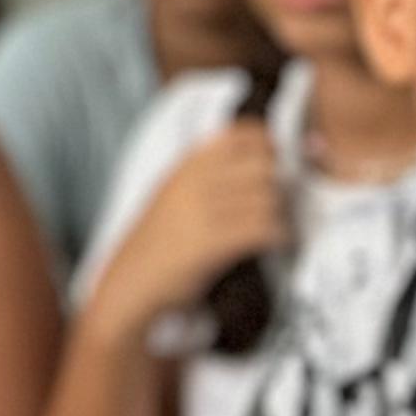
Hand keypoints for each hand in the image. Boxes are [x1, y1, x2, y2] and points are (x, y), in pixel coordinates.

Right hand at [87, 123, 287, 329]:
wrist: (132, 280)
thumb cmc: (161, 239)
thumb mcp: (177, 192)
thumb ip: (212, 172)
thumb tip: (268, 153)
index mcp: (187, 165)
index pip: (242, 135)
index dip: (270, 147)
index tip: (278, 162)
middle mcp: (193, 183)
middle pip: (263, 167)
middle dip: (281, 184)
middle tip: (282, 201)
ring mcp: (199, 212)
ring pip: (267, 199)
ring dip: (282, 214)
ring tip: (279, 225)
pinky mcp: (209, 244)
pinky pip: (262, 229)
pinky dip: (279, 235)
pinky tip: (278, 242)